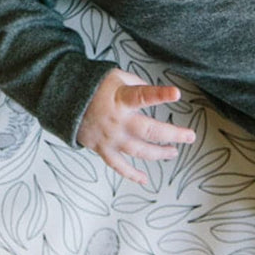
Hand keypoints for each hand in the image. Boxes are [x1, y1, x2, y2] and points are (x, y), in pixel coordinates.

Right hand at [76, 69, 194, 185]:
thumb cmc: (94, 86)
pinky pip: (118, 166)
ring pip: (139, 151)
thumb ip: (136, 83)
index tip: (177, 93)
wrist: (65, 99)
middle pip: (149, 131)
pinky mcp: (102, 148)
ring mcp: (110, 137)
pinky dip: (131, 174)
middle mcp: (117, 120)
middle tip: (189, 136)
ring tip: (173, 152)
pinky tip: (144, 179)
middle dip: (172, 135)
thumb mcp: (116, 75)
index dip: (160, 94)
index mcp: (120, 98)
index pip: (143, 95)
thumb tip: (152, 93)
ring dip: (159, 153)